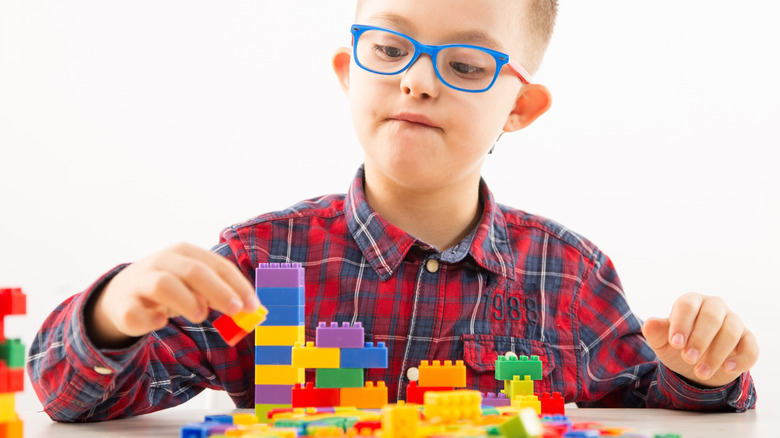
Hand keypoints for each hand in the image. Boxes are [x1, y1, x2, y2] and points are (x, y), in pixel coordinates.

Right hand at [87, 243, 262, 347]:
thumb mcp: (194, 285)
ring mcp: (140, 282)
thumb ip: (218, 293)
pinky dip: (149, 319)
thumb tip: (248, 310)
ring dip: (187, 302)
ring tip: (200, 316)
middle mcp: (162, 262)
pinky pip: (135, 313)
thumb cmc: (170, 288)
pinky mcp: (123, 306)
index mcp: (184, 253)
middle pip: (193, 271)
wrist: (120, 294)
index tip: (253, 306)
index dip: (237, 285)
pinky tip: (160, 322)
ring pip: (164, 285)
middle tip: (234, 310)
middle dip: (218, 291)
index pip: (217, 265)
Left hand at [642, 293, 757, 387]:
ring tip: (701, 372)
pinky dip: (740, 359)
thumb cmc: (678, 346)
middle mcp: (714, 307)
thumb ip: (655, 332)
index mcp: (691, 302)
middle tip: (688, 358)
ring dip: (716, 354)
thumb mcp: (662, 342)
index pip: (687, 306)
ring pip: (731, 332)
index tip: (675, 344)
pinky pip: (750, 347)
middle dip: (700, 339)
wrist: (696, 364)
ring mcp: (734, 321)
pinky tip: (726, 369)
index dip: (681, 324)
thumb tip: (649, 324)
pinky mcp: (747, 339)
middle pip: (711, 317)